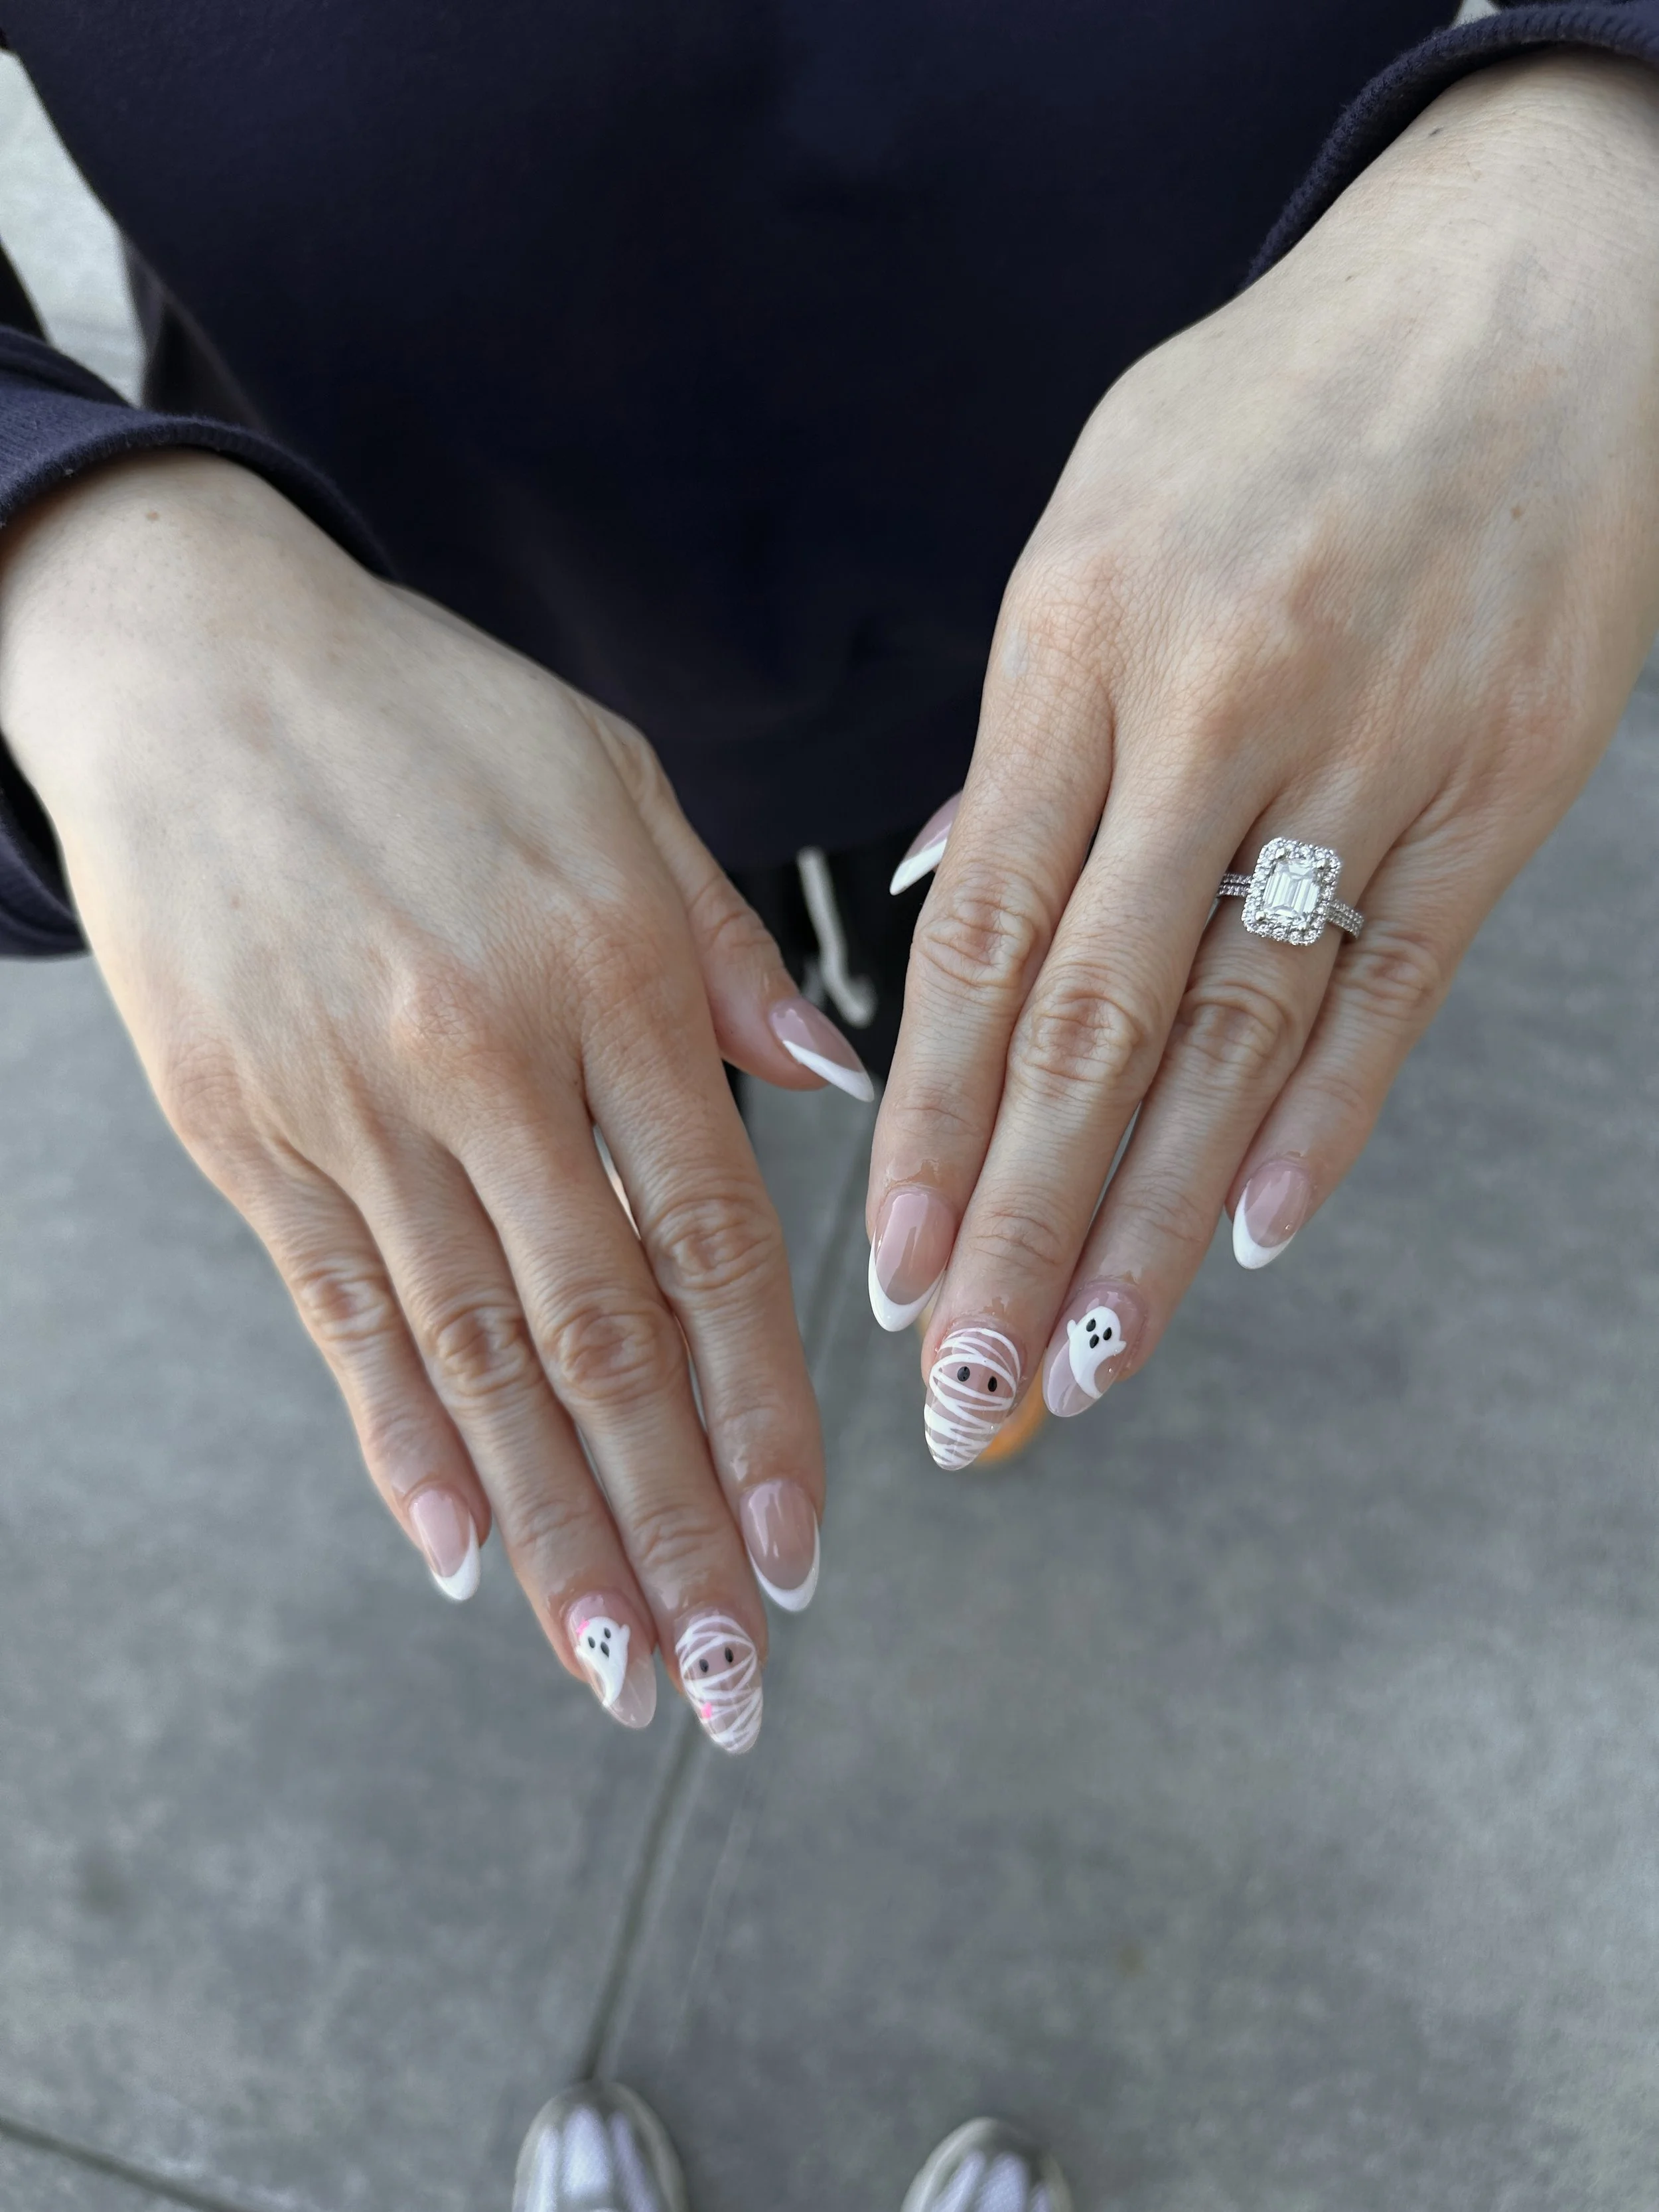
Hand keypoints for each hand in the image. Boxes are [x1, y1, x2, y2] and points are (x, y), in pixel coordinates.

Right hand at [0, 452, 871, 1747]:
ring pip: (475, 1362)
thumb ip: (731, 951)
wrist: (192, 658)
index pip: (715, 1239)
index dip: (763, 1409)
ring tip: (619, 1667)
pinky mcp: (243, 1131)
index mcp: (610, 970)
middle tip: (730, 1681)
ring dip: (554, 1530)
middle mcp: (484, 1059)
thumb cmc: (433, 717)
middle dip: (672, 1525)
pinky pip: (341, 1314)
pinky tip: (463, 1556)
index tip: (804, 1546)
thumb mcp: (617, 785)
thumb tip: (842, 1086)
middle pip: (600, 1341)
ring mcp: (350, 1105)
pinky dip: (403, 1445)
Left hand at [868, 53, 1658, 1463]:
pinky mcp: (1498, 787)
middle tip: (963, 1384)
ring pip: (1233, 1038)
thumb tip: (947, 895)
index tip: (886, 1261)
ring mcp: (1364, 755)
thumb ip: (1028, 731)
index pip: (977, 938)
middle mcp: (1211, 711)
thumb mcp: (1098, 522)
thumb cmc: (1281, 409)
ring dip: (1151, 1221)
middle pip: (1086, 1026)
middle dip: (1013, 1227)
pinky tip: (1249, 1238)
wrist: (1529, 285)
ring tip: (1089, 1362)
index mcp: (1078, 646)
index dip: (926, 1121)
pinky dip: (1321, 1123)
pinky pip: (1391, 988)